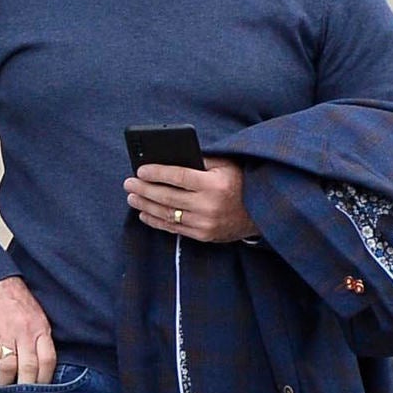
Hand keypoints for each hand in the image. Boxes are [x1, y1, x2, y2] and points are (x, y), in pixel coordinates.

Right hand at [0, 277, 58, 386]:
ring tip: (5, 384)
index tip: (42, 390)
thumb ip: (39, 338)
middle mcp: (23, 332)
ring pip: (8, 367)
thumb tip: (41, 367)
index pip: (48, 360)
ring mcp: (3, 333)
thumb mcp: (36, 315)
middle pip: (29, 367)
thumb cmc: (14, 301)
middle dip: (26, 386)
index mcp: (39, 328)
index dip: (46, 379)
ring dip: (6, 380)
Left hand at [126, 157, 254, 244]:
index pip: (178, 177)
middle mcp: (209, 205)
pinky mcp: (204, 235)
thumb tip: (166, 157)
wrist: (263, 212)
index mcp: (214, 184)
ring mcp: (205, 223)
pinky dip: (155, 221)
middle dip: (144, 189)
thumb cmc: (240, 182)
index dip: (156, 173)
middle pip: (167, 197)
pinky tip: (144, 213)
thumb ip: (200, 161)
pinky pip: (174, 229)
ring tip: (132, 197)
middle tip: (128, 183)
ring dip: (145, 205)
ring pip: (167, 214)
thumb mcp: (226, 165)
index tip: (140, 170)